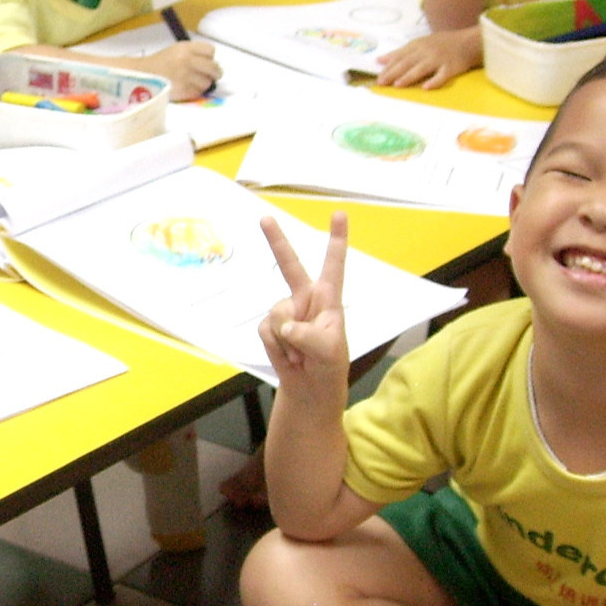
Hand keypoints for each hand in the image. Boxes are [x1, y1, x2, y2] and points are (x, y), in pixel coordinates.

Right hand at [142, 40, 220, 100]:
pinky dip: (195, 91)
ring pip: (207, 82)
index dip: (210, 57)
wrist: (142, 75)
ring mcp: (186, 76)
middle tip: (212, 75)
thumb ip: (194, 53)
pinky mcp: (184, 90)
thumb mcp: (176, 50)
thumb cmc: (160, 63)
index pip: (211, 50)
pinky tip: (187, 88)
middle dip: (214, 72)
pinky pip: (199, 92)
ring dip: (203, 83)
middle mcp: (187, 61)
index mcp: (185, 48)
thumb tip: (212, 63)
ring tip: (193, 82)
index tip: (206, 60)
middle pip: (214, 67)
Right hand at [257, 213, 351, 403]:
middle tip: (265, 218)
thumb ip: (308, 334)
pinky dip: (276, 346)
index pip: (334, 264)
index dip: (336, 239)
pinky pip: (266, 329)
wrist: (310, 391)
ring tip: (301, 354)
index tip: (340, 214)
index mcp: (328, 299)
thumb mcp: (329, 350)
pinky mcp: (271, 327)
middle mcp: (306, 299)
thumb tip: (286, 325)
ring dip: (287, 339)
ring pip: (277, 312)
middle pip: (289, 265)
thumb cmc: (329, 367)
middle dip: (276, 241)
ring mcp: (287, 312)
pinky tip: (289, 356)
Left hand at [375, 27, 482, 88]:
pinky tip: (426, 88)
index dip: (388, 67)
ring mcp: (439, 59)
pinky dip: (434, 81)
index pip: (400, 57)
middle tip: (381, 83)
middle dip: (393, 72)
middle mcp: (427, 52)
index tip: (377, 78)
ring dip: (409, 76)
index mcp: (418, 46)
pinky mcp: (451, 67)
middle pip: (407, 63)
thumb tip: (379, 60)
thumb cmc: (441, 44)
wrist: (468, 42)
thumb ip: (399, 53)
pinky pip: (442, 75)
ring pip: (422, 68)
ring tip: (397, 85)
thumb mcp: (419, 44)